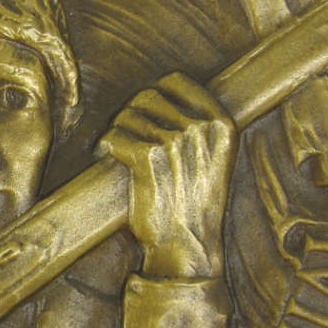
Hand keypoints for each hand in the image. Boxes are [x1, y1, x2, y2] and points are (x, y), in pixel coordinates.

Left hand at [96, 72, 236, 277]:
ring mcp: (176, 141)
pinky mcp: (150, 157)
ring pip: (128, 115)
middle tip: (123, 132)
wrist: (189, 247)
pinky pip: (115, 136)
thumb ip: (196, 127)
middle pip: (148, 95)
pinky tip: (107, 156)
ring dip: (117, 131)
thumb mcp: (212, 159)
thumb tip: (158, 96)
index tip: (144, 110)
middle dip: (130, 112)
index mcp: (222, 124)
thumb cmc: (195, 206)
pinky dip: (106, 146)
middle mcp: (201, 128)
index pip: (177, 81)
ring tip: (117, 149)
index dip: (154, 92)